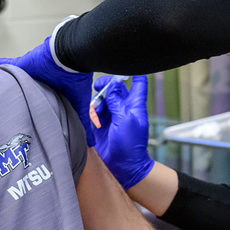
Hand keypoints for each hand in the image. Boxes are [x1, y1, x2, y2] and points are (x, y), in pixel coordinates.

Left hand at [0, 38, 94, 144]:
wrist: (73, 57)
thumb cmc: (76, 77)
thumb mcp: (79, 103)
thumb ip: (80, 120)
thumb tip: (90, 142)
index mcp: (48, 90)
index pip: (32, 102)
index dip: (24, 109)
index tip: (15, 121)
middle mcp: (35, 81)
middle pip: (17, 91)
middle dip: (8, 99)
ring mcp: (27, 72)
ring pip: (9, 79)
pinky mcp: (22, 64)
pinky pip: (4, 65)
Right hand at [89, 75, 154, 189]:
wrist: (122, 166)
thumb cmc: (130, 145)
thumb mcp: (125, 119)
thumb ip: (116, 101)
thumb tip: (111, 86)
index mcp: (135, 104)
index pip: (138, 82)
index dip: (134, 71)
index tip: (126, 62)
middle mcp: (123, 107)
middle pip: (115, 88)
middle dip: (106, 85)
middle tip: (99, 86)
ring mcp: (112, 115)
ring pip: (102, 98)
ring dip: (97, 102)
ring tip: (96, 112)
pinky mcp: (100, 124)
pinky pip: (94, 111)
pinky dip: (91, 112)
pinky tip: (93, 120)